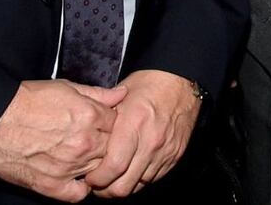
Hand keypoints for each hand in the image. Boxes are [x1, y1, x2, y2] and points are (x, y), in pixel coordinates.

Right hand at [0, 78, 125, 201]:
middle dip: (107, 142)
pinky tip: (76, 175)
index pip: (118, 124)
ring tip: (82, 153)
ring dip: (95, 163)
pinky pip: (79, 194)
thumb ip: (98, 94)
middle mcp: (84, 144)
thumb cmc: (29, 101)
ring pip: (99, 170)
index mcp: (90, 117)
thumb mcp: (67, 87)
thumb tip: (121, 94)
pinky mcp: (53, 186)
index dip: (112, 122)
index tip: (105, 121)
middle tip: (94, 137)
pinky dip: (81, 187)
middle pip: (112, 148)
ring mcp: (70, 167)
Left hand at [85, 69, 201, 196]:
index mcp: (134, 124)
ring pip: (138, 186)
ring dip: (124, 185)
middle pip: (124, 185)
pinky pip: (153, 179)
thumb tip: (88, 138)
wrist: (182, 80)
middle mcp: (150, 142)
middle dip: (106, 190)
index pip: (113, 166)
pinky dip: (140, 178)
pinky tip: (132, 169)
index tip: (89, 176)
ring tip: (115, 177)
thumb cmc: (149, 83)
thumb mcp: (122, 93)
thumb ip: (105, 118)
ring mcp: (164, 152)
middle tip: (98, 183)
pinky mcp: (175, 157)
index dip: (97, 178)